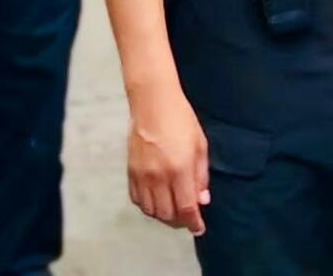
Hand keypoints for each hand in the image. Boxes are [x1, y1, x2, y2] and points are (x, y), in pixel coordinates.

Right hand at [127, 91, 211, 234]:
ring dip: (163, 215)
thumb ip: (201, 176)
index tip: (199, 228)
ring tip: (173, 209)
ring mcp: (142, 176)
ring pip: (151, 211)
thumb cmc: (181, 120)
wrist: (152, 103)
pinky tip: (157, 200)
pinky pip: (138, 200)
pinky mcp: (130, 172)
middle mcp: (159, 177)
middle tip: (187, 217)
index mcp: (180, 170)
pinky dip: (148, 206)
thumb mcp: (200, 146)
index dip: (194, 223)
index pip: (187, 208)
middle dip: (179, 220)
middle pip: (167, 214)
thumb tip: (202, 200)